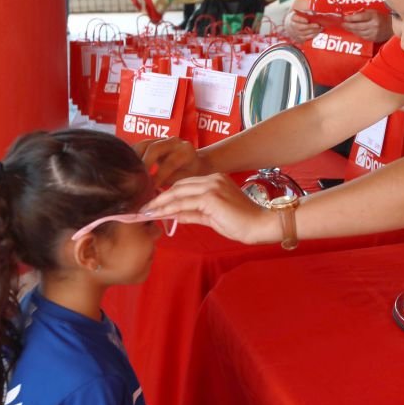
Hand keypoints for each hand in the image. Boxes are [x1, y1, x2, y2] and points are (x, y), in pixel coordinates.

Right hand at [134, 136, 207, 186]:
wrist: (194, 161)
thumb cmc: (189, 173)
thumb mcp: (183, 179)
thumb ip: (168, 182)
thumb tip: (151, 192)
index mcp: (185, 151)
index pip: (170, 162)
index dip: (159, 175)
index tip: (151, 187)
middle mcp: (174, 142)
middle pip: (155, 148)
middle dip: (144, 163)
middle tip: (137, 178)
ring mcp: (162, 139)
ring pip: (143, 145)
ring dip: (134, 158)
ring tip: (130, 173)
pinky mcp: (152, 140)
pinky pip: (139, 146)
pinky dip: (132, 156)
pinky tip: (128, 167)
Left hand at [142, 174, 279, 244]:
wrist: (260, 225)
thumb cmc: (242, 223)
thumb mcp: (213, 217)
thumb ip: (194, 214)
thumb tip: (175, 215)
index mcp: (215, 180)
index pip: (185, 186)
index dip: (167, 195)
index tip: (152, 205)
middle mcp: (212, 179)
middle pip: (178, 186)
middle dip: (159, 197)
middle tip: (143, 208)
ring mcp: (212, 186)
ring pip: (178, 193)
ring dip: (160, 203)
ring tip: (145, 212)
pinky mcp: (211, 196)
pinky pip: (184, 203)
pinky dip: (169, 209)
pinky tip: (158, 214)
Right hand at [284, 10, 322, 42]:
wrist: (292, 26)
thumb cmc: (299, 17)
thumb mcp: (302, 12)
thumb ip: (307, 12)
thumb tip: (313, 14)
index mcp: (292, 18)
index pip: (295, 18)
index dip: (301, 20)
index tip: (307, 20)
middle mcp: (292, 26)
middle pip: (300, 27)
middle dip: (310, 26)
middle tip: (318, 25)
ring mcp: (295, 33)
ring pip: (304, 33)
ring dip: (313, 31)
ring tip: (320, 28)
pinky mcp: (299, 39)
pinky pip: (307, 38)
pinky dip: (313, 35)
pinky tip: (318, 32)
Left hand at [341, 9, 392, 42]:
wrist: (392, 27)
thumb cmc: (381, 18)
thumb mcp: (373, 12)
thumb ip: (363, 13)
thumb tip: (352, 15)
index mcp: (373, 16)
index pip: (359, 17)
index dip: (350, 18)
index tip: (344, 18)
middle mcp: (373, 25)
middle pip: (357, 26)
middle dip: (348, 25)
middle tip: (343, 24)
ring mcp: (373, 33)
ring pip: (359, 32)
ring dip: (351, 30)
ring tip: (346, 27)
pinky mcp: (373, 38)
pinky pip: (362, 36)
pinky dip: (357, 34)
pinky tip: (354, 31)